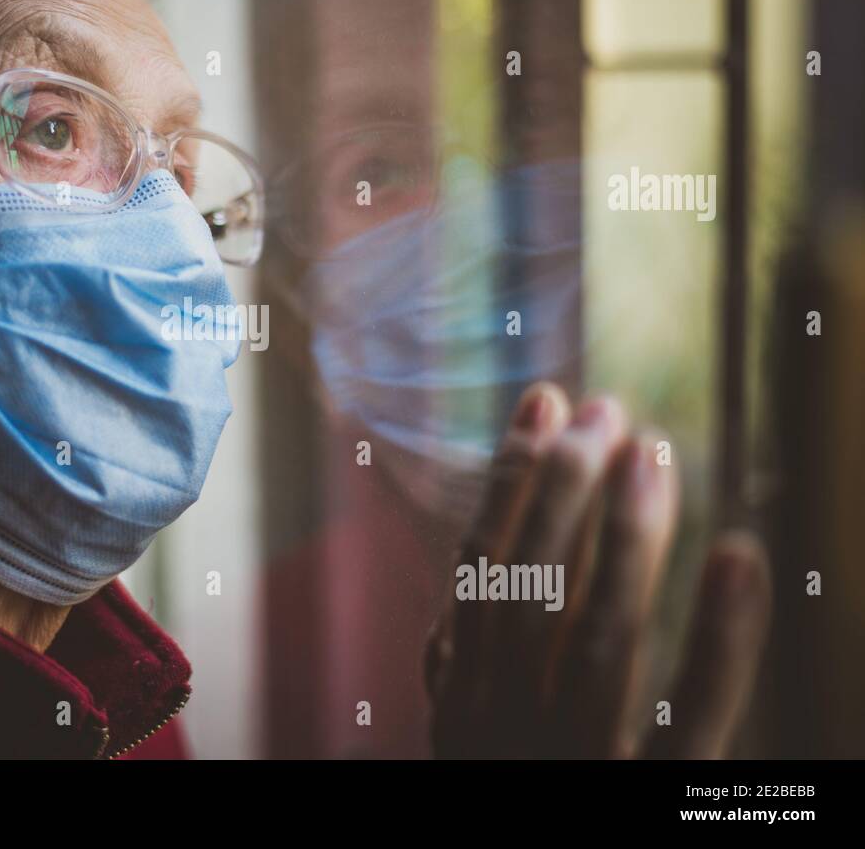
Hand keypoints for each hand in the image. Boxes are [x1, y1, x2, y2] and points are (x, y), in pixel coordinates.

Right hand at [424, 383, 770, 757]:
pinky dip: (722, 638)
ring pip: (599, 640)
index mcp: (462, 709)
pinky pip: (694, 719)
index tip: (544, 401)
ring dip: (625, 536)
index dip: (509, 480)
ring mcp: (575, 766)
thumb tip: (470, 565)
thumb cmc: (513, 786)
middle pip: (533, 591)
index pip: (482, 574)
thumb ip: (461, 668)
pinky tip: (740, 556)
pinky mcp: (656, 799)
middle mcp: (506, 732)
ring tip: (650, 449)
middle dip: (564, 486)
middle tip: (605, 408)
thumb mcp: (469, 736)